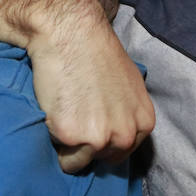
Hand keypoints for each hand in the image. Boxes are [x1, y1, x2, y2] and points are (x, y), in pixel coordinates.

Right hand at [29, 5, 153, 171]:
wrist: (71, 33)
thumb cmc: (96, 52)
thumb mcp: (129, 85)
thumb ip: (127, 112)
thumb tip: (116, 133)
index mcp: (143, 123)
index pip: (121, 152)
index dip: (102, 138)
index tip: (90, 122)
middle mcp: (125, 134)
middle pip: (100, 158)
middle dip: (85, 143)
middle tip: (76, 112)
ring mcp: (99, 137)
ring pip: (78, 162)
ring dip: (68, 143)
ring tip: (66, 109)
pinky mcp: (71, 135)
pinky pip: (59, 153)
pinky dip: (53, 136)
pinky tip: (56, 108)